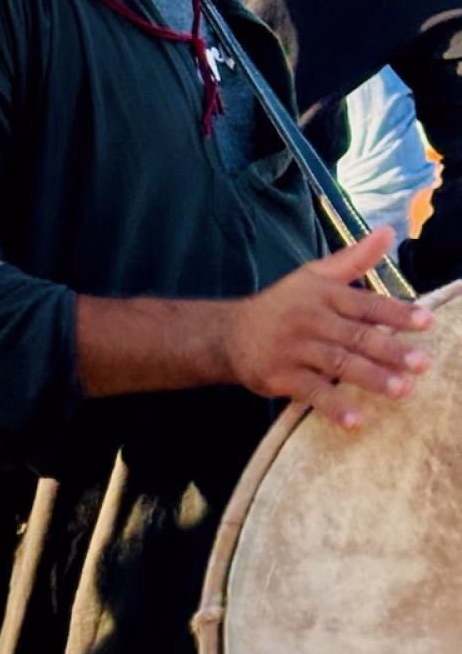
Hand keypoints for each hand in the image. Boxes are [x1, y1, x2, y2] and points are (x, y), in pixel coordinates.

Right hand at [222, 229, 431, 429]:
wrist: (227, 334)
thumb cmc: (282, 305)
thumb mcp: (314, 276)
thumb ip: (354, 259)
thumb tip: (388, 231)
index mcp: (323, 295)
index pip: (365, 304)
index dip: (396, 313)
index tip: (426, 322)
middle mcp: (309, 320)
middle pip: (355, 336)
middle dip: (389, 350)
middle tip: (421, 364)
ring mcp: (294, 350)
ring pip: (338, 364)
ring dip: (371, 378)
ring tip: (402, 390)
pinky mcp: (280, 376)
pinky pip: (312, 393)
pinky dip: (334, 408)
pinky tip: (357, 422)